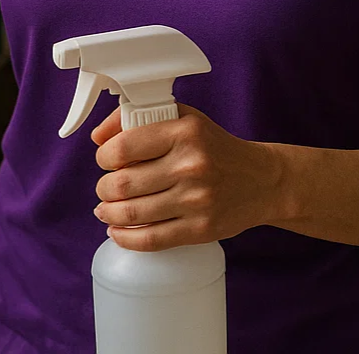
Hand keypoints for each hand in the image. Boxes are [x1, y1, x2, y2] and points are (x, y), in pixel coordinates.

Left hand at [90, 101, 281, 250]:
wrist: (261, 180)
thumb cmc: (214, 146)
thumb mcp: (183, 118)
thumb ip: (137, 119)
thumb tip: (97, 137)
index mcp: (184, 132)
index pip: (125, 146)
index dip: (105, 157)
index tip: (105, 160)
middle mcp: (190, 165)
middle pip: (124, 183)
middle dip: (104, 187)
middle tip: (105, 187)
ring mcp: (196, 200)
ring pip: (133, 213)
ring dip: (109, 212)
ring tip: (106, 208)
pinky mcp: (200, 229)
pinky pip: (152, 239)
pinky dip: (126, 238)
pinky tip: (117, 231)